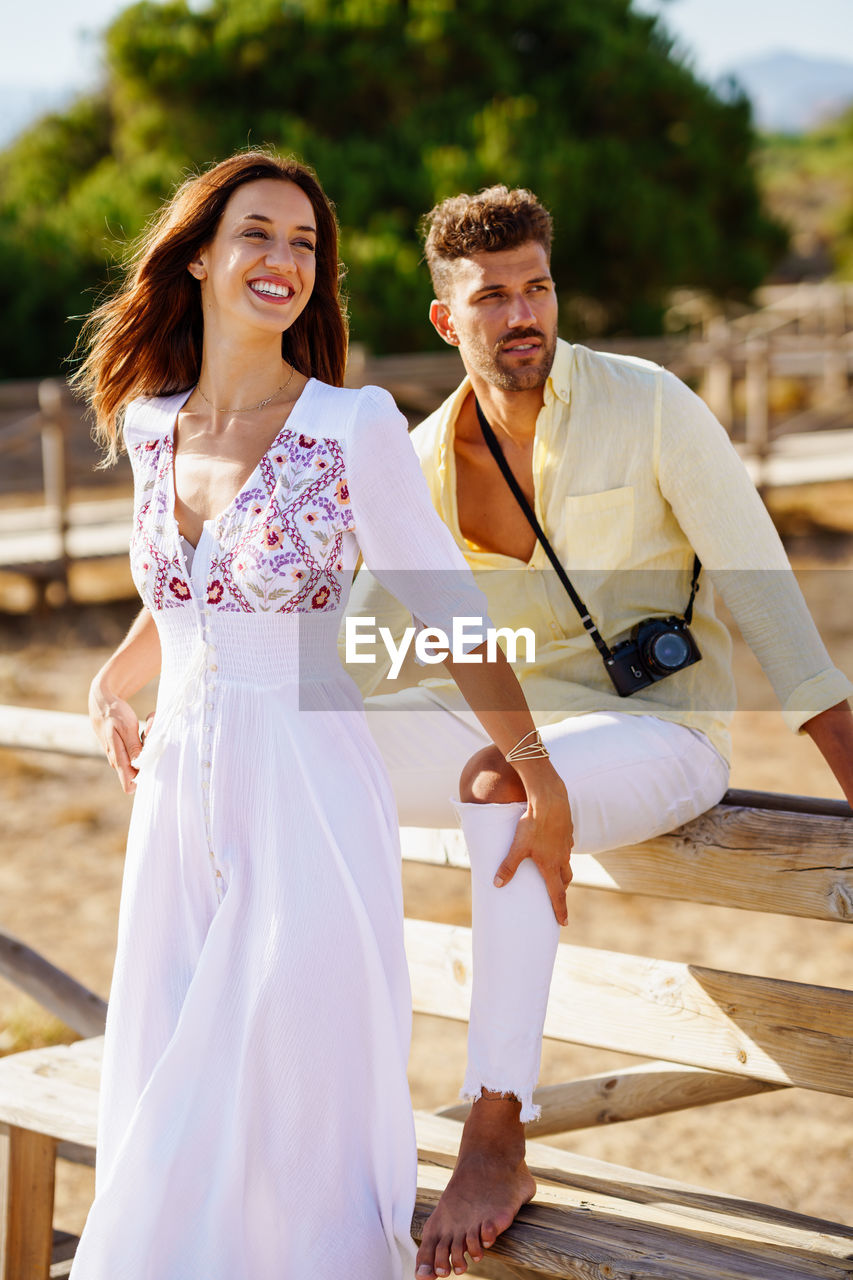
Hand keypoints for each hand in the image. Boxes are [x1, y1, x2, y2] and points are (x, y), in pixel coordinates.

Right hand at [88, 676, 149, 794]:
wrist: (101, 703)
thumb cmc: (114, 713)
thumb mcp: (126, 727)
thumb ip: (133, 747)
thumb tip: (138, 766)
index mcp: (117, 756)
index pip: (128, 782)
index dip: (141, 781)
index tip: (150, 772)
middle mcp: (116, 760)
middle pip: (136, 773)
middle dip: (147, 761)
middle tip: (149, 743)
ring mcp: (117, 756)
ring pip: (136, 763)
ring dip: (144, 752)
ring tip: (144, 733)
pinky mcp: (119, 752)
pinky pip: (134, 755)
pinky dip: (140, 746)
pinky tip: (140, 734)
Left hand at [494, 771, 572, 924]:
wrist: (550, 800)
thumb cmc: (534, 825)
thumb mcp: (518, 847)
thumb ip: (508, 866)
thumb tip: (497, 884)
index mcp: (551, 865)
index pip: (557, 894)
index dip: (560, 910)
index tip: (564, 923)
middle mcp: (562, 857)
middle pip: (566, 878)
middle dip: (562, 888)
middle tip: (558, 894)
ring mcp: (567, 844)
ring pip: (567, 861)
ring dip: (562, 869)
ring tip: (555, 869)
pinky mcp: (567, 830)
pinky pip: (566, 844)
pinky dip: (561, 849)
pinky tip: (554, 843)